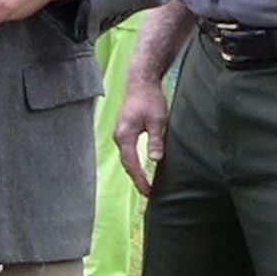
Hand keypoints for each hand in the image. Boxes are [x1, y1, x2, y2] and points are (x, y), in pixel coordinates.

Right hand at [114, 76, 170, 196]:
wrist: (140, 82)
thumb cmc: (149, 98)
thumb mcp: (157, 120)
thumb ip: (155, 140)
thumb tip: (155, 160)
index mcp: (125, 136)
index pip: (131, 164)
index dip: (140, 179)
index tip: (149, 192)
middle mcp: (119, 137)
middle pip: (127, 164)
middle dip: (137, 179)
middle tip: (148, 194)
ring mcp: (120, 134)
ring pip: (127, 158)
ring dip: (135, 172)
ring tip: (146, 185)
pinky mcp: (124, 131)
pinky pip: (128, 152)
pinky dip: (134, 162)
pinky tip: (142, 168)